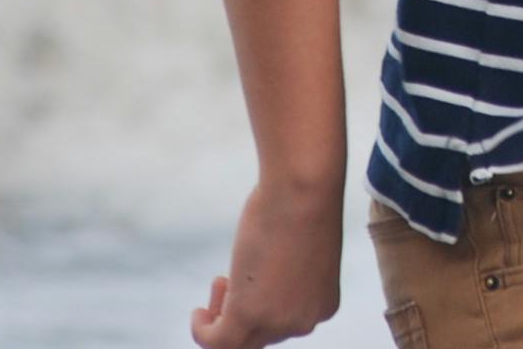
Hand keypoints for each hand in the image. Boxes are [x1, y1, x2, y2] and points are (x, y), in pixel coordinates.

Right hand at [191, 177, 342, 346]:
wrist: (303, 189)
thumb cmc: (304, 206)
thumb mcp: (301, 253)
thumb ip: (288, 278)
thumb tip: (266, 283)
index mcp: (324, 306)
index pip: (283, 326)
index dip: (260, 308)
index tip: (247, 282)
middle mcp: (304, 322)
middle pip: (261, 336)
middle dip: (238, 311)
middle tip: (227, 279)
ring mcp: (277, 322)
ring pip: (238, 343)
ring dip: (220, 319)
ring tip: (221, 283)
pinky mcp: (248, 314)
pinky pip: (218, 343)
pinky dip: (202, 332)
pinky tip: (198, 312)